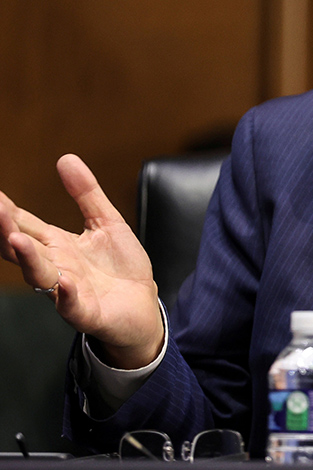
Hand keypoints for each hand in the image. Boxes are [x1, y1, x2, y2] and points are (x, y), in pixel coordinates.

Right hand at [0, 154, 162, 368]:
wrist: (142, 306)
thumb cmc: (120, 267)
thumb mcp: (107, 222)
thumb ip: (86, 193)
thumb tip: (65, 157)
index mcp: (57, 244)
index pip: (24, 223)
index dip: (6, 209)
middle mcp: (55, 266)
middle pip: (23, 247)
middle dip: (6, 229)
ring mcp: (67, 290)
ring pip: (40, 275)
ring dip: (28, 258)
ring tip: (16, 239)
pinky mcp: (86, 312)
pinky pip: (72, 304)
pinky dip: (66, 294)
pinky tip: (65, 282)